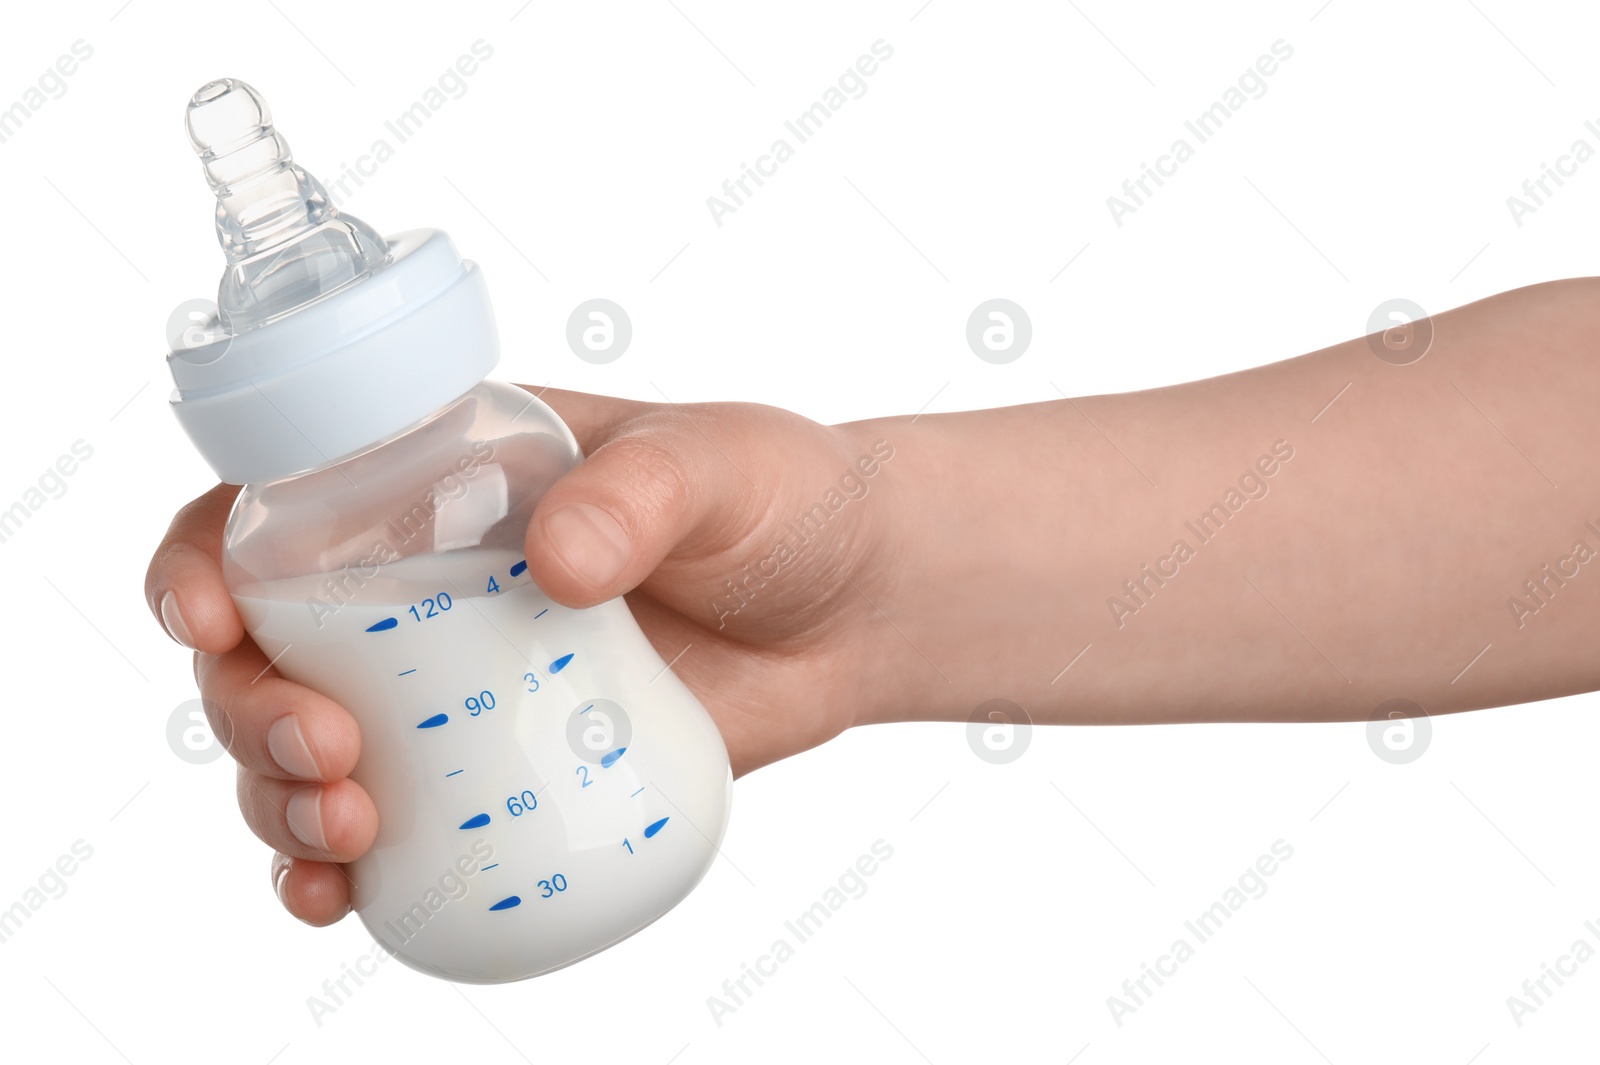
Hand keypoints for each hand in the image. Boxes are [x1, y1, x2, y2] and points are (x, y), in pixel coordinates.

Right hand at [145, 387, 905, 924]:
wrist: (854, 605)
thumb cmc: (780, 501)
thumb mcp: (717, 464)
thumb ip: (644, 491)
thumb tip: (557, 561)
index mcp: (439, 482)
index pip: (276, 504)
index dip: (204, 555)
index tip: (207, 615)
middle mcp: (422, 588)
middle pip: (266, 652)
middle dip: (251, 713)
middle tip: (327, 753)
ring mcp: (456, 688)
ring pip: (307, 752)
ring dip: (282, 806)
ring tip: (347, 836)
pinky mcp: (506, 771)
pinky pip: (396, 827)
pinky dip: (343, 872)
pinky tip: (343, 901)